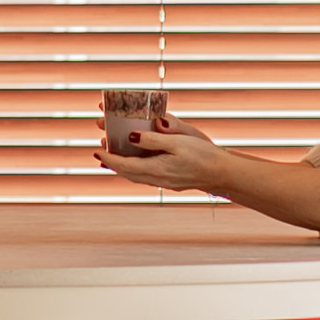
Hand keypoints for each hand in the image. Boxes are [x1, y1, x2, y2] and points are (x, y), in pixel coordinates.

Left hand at [96, 115, 211, 186]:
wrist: (222, 174)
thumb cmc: (203, 155)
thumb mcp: (178, 142)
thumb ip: (154, 139)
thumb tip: (132, 137)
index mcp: (156, 169)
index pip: (124, 165)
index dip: (109, 159)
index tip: (97, 151)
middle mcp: (156, 179)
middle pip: (127, 173)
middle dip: (113, 163)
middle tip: (101, 151)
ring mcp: (164, 182)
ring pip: (136, 176)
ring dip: (123, 167)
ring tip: (114, 157)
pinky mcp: (171, 182)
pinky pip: (146, 176)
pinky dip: (135, 169)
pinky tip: (137, 163)